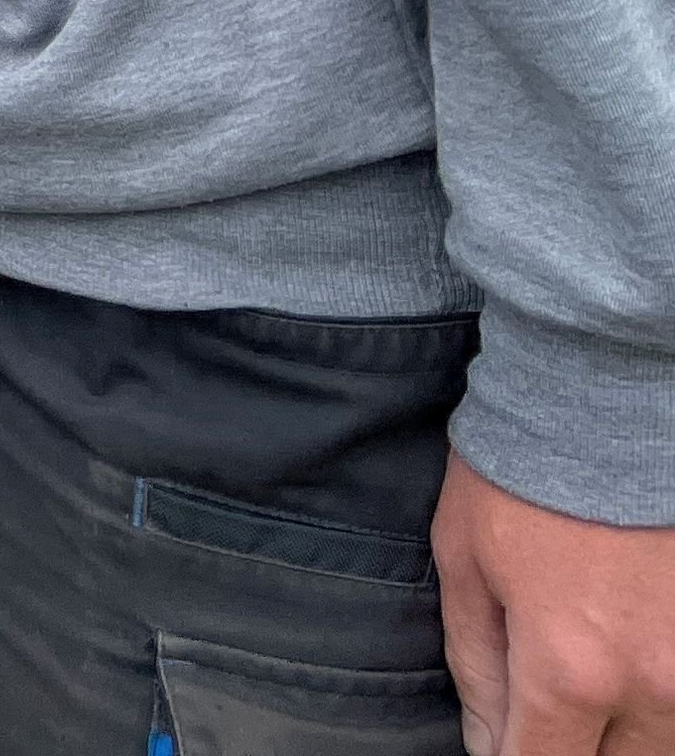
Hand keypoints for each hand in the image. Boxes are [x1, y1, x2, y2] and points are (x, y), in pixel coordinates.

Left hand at [439, 452, 674, 754]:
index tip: (502, 747)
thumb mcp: (464, 562)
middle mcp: (650, 684)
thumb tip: (485, 741)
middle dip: (570, 749)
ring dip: (623, 733)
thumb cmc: (521, 474)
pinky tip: (630, 660)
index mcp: (570, 670)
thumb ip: (476, 665)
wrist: (606, 399)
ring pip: (663, 746)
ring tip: (586, 678)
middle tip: (542, 711)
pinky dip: (662, 699)